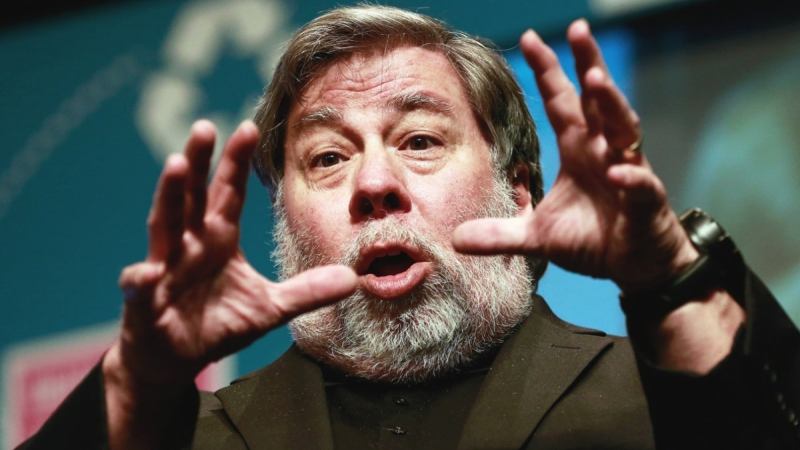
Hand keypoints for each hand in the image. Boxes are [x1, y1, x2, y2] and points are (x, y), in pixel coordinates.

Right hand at [110, 120, 356, 386]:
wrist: (174, 357)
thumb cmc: (217, 323)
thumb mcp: (270, 307)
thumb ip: (307, 291)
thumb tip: (353, 278)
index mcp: (218, 239)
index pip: (228, 193)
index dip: (236, 162)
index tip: (248, 127)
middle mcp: (189, 244)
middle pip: (193, 196)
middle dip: (198, 163)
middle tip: (205, 127)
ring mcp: (164, 268)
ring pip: (165, 226)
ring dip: (169, 196)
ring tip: (176, 165)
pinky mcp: (145, 301)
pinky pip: (141, 289)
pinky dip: (140, 281)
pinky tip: (142, 275)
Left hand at [454, 20, 695, 291]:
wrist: (635, 265)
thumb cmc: (593, 240)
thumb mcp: (537, 238)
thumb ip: (499, 234)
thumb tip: (456, 238)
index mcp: (578, 150)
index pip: (560, 101)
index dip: (548, 71)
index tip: (529, 37)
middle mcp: (604, 151)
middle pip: (596, 100)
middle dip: (588, 63)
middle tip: (578, 29)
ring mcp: (628, 171)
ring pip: (624, 129)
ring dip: (611, 105)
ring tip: (595, 80)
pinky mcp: (646, 202)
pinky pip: (640, 185)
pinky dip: (631, 178)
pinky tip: (619, 172)